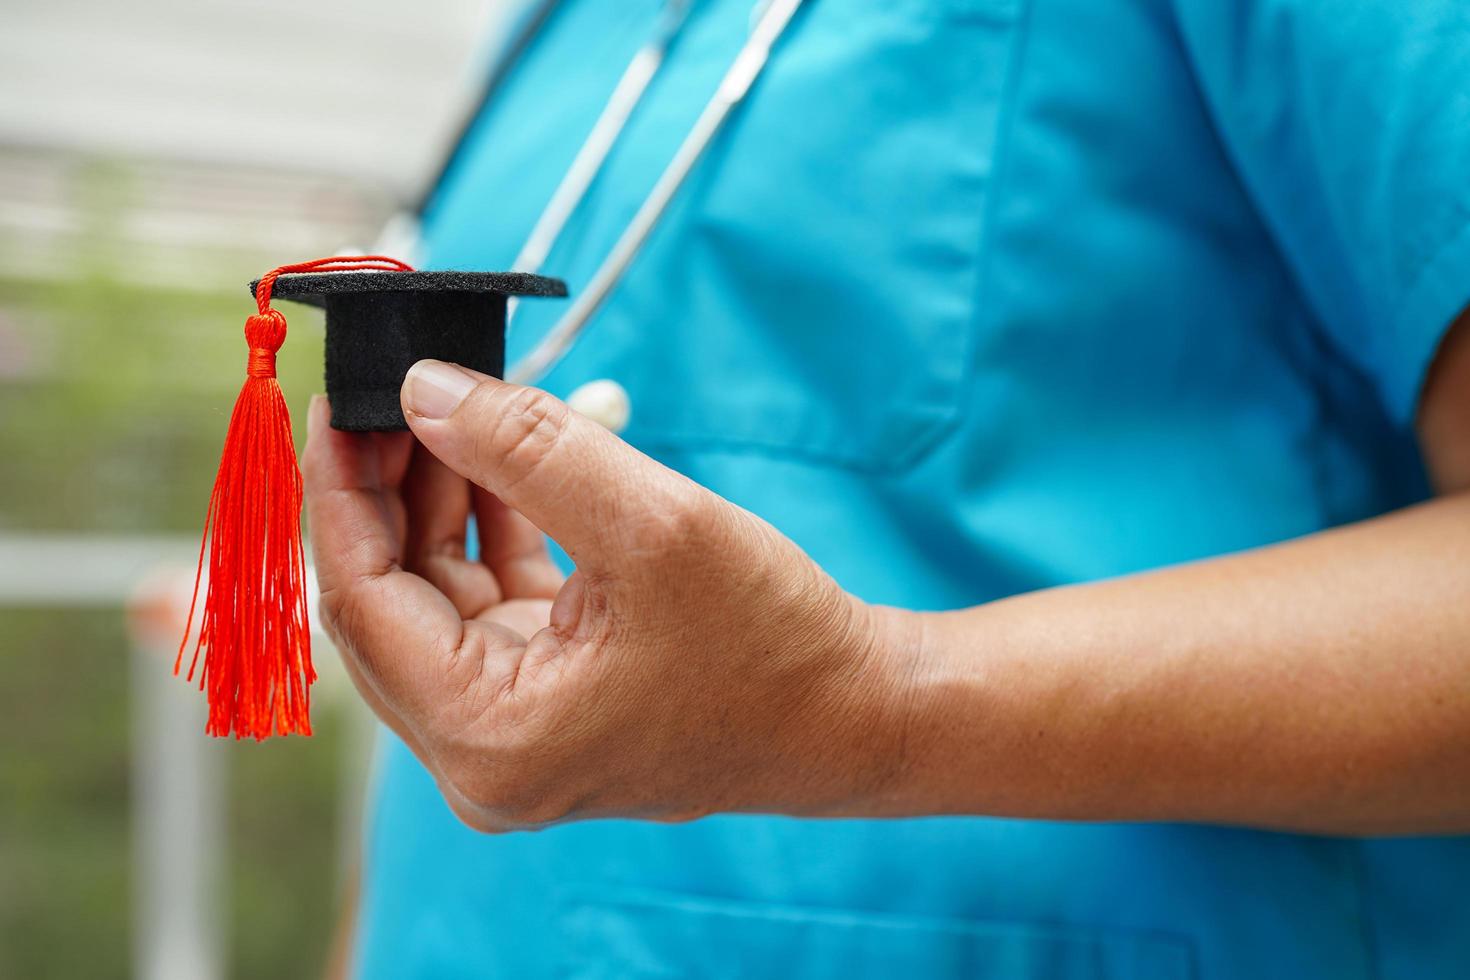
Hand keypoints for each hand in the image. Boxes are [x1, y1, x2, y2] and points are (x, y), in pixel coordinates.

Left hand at [301, 361, 911, 830]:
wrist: (857, 714)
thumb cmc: (774, 643)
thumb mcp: (652, 523)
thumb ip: (525, 448)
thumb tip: (423, 389)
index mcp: (489, 737)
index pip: (363, 602)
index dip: (341, 491)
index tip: (340, 399)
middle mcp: (483, 754)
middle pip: (389, 601)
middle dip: (389, 488)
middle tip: (398, 390)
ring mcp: (516, 732)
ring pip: (436, 598)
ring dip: (442, 501)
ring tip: (461, 407)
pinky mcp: (550, 704)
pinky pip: (488, 606)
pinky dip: (490, 532)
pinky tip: (502, 460)